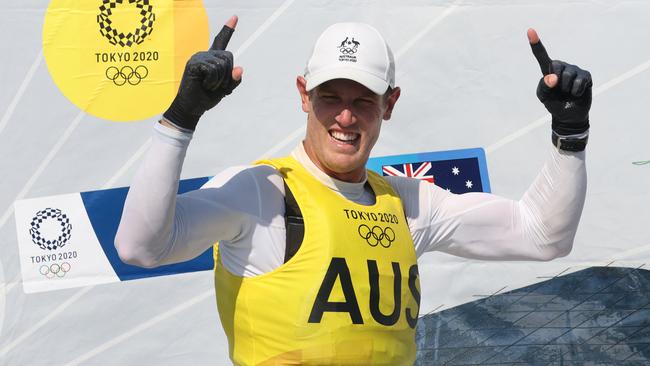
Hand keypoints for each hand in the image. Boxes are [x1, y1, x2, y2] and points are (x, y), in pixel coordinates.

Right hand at [163, 16, 243, 130]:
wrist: (192, 108)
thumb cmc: (207, 97)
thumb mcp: (226, 89)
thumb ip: (234, 79)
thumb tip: (239, 69)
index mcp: (212, 59)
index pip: (221, 41)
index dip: (228, 29)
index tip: (235, 17)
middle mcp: (205, 55)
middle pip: (229, 57)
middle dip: (227, 75)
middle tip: (216, 85)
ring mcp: (198, 57)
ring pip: (222, 65)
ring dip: (220, 81)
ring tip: (208, 85)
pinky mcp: (194, 63)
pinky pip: (213, 70)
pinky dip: (213, 81)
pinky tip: (204, 84)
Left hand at [528, 29, 591, 135]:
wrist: (569, 115)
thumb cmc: (554, 103)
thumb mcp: (544, 96)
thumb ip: (544, 86)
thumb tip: (554, 77)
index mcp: (548, 70)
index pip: (541, 55)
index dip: (536, 43)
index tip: (530, 31)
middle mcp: (562, 66)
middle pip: (555, 67)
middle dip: (556, 82)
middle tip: (558, 91)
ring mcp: (575, 69)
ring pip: (568, 76)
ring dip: (565, 89)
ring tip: (567, 93)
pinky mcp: (586, 75)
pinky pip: (579, 83)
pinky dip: (576, 92)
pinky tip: (576, 94)